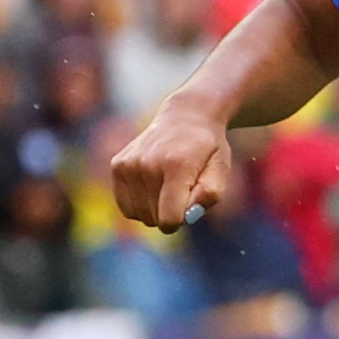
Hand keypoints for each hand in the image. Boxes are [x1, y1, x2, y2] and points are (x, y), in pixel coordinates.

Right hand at [111, 99, 237, 231]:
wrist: (185, 117)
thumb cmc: (207, 149)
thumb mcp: (220, 169)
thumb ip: (210, 194)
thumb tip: (187, 216)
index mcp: (176, 166)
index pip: (169, 217)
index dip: (181, 221)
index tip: (189, 209)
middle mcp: (147, 164)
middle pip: (154, 218)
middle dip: (170, 214)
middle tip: (182, 192)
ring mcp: (128, 164)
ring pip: (138, 214)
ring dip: (154, 210)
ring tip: (168, 187)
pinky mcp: (117, 165)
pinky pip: (125, 205)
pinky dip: (139, 204)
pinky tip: (153, 186)